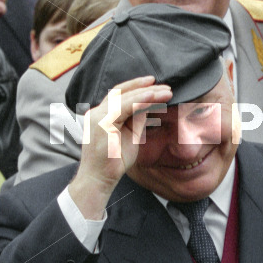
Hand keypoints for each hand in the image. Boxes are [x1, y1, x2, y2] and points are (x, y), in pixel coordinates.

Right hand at [68, 76, 171, 219]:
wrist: (99, 179)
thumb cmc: (114, 162)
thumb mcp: (131, 136)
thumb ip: (137, 120)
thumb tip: (149, 106)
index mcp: (101, 115)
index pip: (119, 95)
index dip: (136, 87)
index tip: (154, 83)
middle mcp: (97, 113)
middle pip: (121, 92)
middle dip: (143, 86)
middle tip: (164, 85)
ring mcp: (98, 117)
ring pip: (124, 97)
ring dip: (146, 93)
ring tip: (165, 91)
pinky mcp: (102, 124)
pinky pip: (124, 107)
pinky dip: (140, 100)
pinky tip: (153, 97)